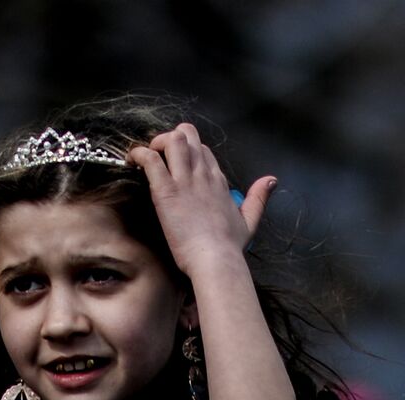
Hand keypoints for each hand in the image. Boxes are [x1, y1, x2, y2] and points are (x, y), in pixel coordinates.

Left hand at [127, 123, 274, 277]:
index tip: (177, 166)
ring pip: (171, 140)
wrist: (216, 260)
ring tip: (145, 157)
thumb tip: (271, 180)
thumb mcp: (250, 220)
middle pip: (187, 136)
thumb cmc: (229, 247)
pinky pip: (150, 159)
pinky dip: (138, 154)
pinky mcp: (166, 190)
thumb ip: (259, 198)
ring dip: (155, 143)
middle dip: (170, 139)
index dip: (188, 152)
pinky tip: (132, 161)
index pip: (202, 150)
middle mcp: (202, 174)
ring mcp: (185, 180)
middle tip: (159, 157)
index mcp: (218, 180)